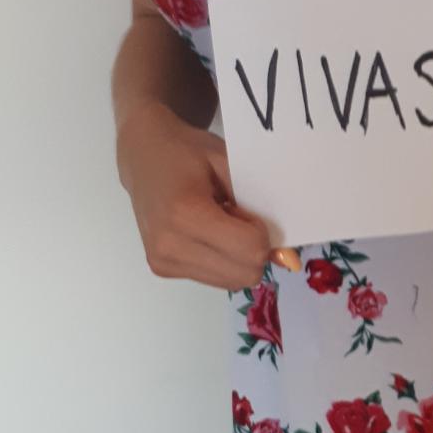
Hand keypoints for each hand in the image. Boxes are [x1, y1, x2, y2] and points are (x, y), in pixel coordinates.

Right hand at [116, 102, 299, 288]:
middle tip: (237, 217)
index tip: (248, 209)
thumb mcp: (229, 165)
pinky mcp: (161, 269)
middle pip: (244, 273)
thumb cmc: (188, 151)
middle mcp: (169, 244)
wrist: (143, 154)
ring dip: (239, 257)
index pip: (250, 250)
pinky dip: (224, 260)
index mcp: (186, 213)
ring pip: (232, 281)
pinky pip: (215, 279)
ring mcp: (163, 261)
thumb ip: (260, 209)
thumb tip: (289, 261)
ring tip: (221, 223)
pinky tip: (209, 234)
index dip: (262, 232)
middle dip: (254, 249)